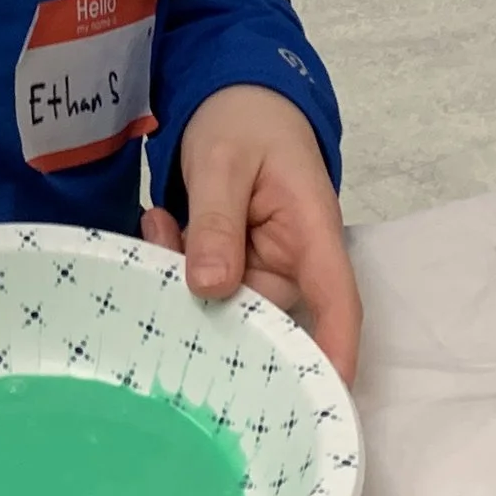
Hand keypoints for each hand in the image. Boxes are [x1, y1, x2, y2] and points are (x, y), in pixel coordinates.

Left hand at [141, 86, 360, 380]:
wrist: (233, 93)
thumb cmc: (245, 118)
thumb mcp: (223, 160)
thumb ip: (217, 221)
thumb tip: (210, 288)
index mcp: (313, 234)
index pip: (337, 305)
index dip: (333, 355)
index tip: (320, 402)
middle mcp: (293, 262)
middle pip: (263, 314)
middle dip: (208, 301)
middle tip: (162, 248)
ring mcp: (261, 266)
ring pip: (222, 300)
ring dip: (181, 272)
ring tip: (159, 220)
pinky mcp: (231, 264)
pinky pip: (201, 281)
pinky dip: (175, 259)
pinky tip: (158, 220)